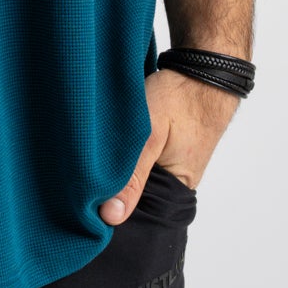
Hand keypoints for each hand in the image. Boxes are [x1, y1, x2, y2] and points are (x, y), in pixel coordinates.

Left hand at [98, 64, 240, 224]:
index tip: (83, 197)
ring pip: (134, 178)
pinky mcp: (165, 151)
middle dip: (110, 189)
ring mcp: (171, 166)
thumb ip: (132, 176)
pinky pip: (139, 163)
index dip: (109, 206)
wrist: (204, 70)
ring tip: (93, 158)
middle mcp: (176, 183)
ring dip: (116, 170)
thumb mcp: (150, 136)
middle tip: (84, 173)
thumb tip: (111, 217)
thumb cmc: (180, 99)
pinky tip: (108, 147)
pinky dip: (124, 157)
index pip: (136, 213)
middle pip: (134, 197)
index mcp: (177, 189)